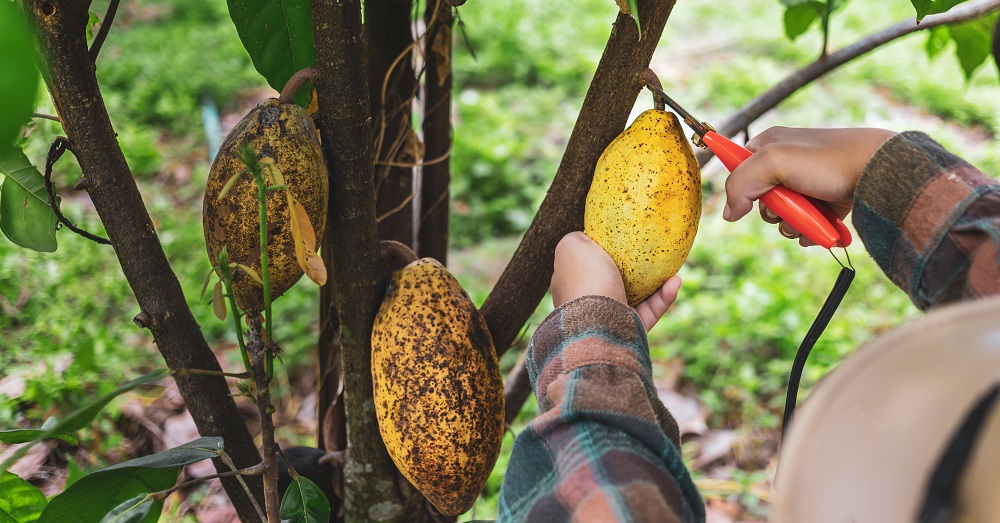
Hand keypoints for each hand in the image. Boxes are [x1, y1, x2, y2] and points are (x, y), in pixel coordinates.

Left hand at [551, 232, 680, 331]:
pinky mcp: (631, 329)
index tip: (622, 243)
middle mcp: (590, 303)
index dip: (601, 254)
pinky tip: (677, 280)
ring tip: (672, 269)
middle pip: (614, 282)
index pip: (585, 268)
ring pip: (639, 298)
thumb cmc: (586, 278)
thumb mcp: (571, 246)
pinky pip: (651, 311)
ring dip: (658, 283)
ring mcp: (610, 318)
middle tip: (652, 256)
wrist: (598, 321)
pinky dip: (665, 297)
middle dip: (635, 271)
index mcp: (572, 285)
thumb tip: (587, 237)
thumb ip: (577, 238)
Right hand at [722, 127, 894, 244]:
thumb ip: (740, 184)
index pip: (739, 168)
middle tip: (788, 204)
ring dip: (791, 225)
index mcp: (770, 145)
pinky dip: (809, 232)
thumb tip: (729, 214)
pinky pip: (804, 226)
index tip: (751, 196)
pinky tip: (820, 228)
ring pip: (782, 217)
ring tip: (809, 218)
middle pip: (760, 200)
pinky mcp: (825, 203)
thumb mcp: (773, 162)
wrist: (878, 172)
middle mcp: (787, 164)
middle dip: (772, 211)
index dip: (742, 187)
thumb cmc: (828, 160)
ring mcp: (807, 185)